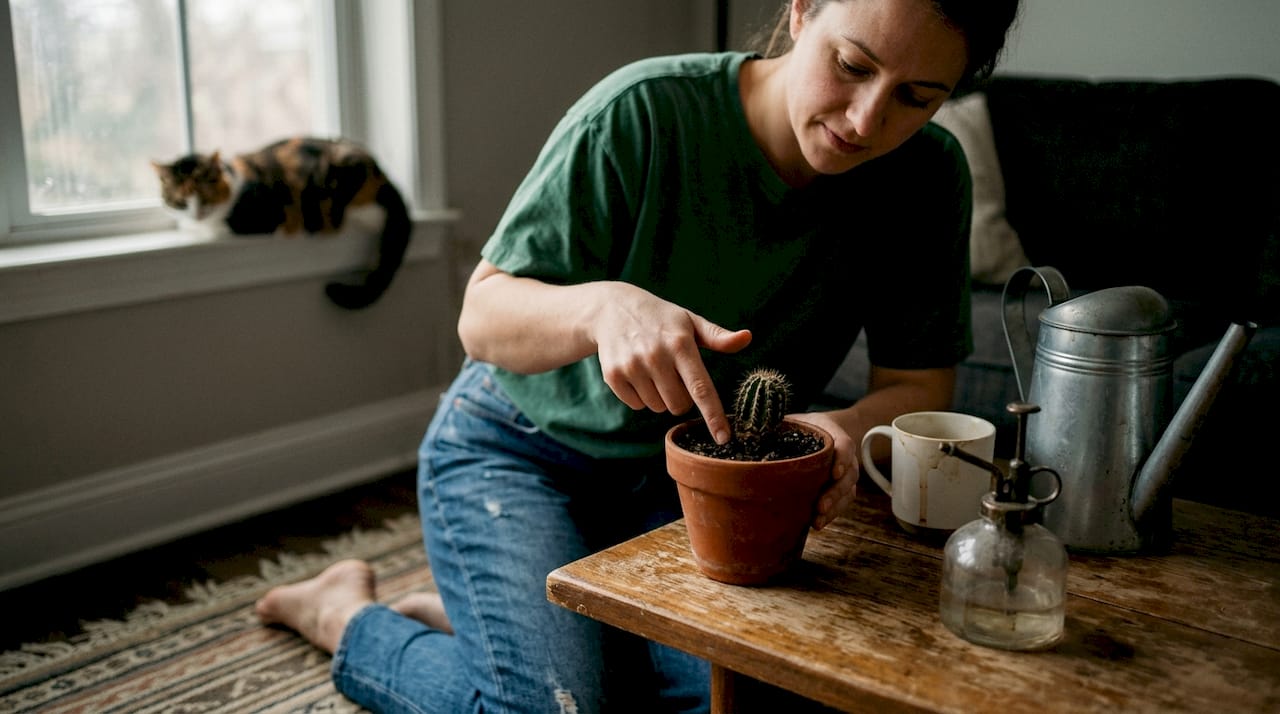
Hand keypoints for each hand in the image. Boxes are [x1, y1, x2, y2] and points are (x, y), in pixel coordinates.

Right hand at [592, 283, 750, 443]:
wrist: (611, 309)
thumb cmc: (660, 318)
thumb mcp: (689, 321)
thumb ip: (718, 337)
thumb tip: (747, 338)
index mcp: (680, 344)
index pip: (701, 388)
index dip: (714, 415)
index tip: (724, 438)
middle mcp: (656, 356)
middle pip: (679, 405)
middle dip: (681, 398)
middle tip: (674, 375)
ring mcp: (632, 366)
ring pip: (658, 407)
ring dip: (660, 396)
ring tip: (653, 369)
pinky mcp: (613, 375)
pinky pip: (637, 405)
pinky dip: (640, 396)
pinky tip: (636, 372)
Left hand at [787, 411, 857, 529]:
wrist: (825, 432)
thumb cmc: (805, 427)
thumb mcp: (795, 421)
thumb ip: (779, 426)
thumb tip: (752, 433)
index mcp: (834, 435)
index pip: (845, 445)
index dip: (842, 458)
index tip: (833, 472)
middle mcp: (845, 456)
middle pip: (848, 474)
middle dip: (835, 492)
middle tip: (820, 505)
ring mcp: (846, 473)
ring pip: (847, 491)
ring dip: (834, 507)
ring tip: (818, 520)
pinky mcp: (842, 488)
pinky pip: (843, 503)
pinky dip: (832, 514)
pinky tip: (817, 523)